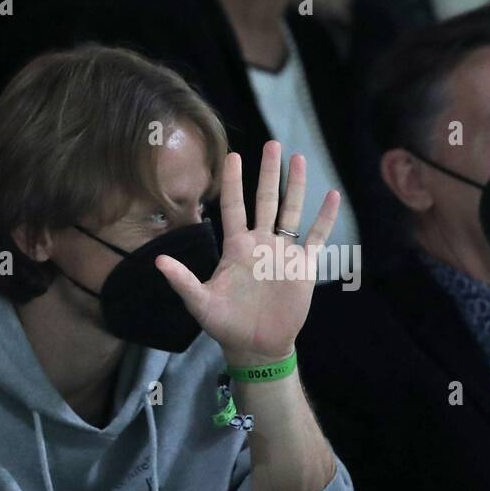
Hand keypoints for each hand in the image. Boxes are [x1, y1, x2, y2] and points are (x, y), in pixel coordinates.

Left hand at [155, 141, 338, 366]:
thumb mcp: (200, 303)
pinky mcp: (302, 266)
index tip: (234, 156)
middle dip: (269, 173)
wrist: (256, 345)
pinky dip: (324, 217)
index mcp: (236, 247)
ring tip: (299, 159)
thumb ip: (182, 281)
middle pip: (267, 200)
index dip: (234, 182)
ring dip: (297, 186)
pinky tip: (332, 196)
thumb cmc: (225, 324)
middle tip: (273, 145)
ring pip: (292, 211)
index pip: (234, 206)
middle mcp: (260, 243)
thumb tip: (157, 263)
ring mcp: (283, 252)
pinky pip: (316, 237)